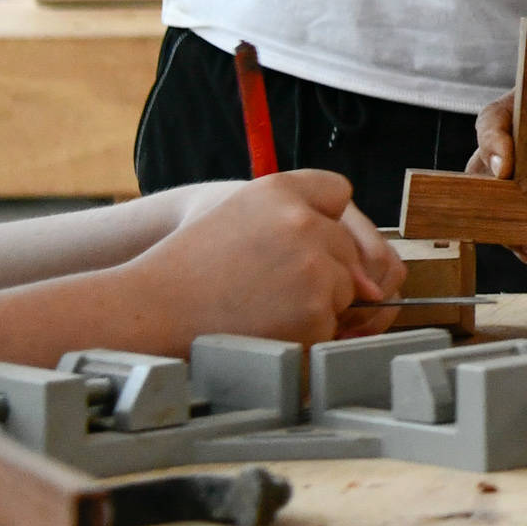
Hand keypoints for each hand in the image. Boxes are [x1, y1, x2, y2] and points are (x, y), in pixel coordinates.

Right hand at [124, 169, 401, 343]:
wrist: (149, 314)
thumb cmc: (191, 271)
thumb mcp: (241, 217)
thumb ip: (307, 222)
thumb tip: (377, 278)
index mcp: (279, 189)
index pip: (337, 193)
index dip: (319, 221)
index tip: (293, 242)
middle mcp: (302, 221)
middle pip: (347, 250)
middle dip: (320, 273)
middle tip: (263, 285)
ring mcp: (313, 266)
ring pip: (346, 290)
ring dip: (317, 306)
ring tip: (259, 307)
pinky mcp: (316, 310)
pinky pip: (334, 327)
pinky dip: (309, 336)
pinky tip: (265, 328)